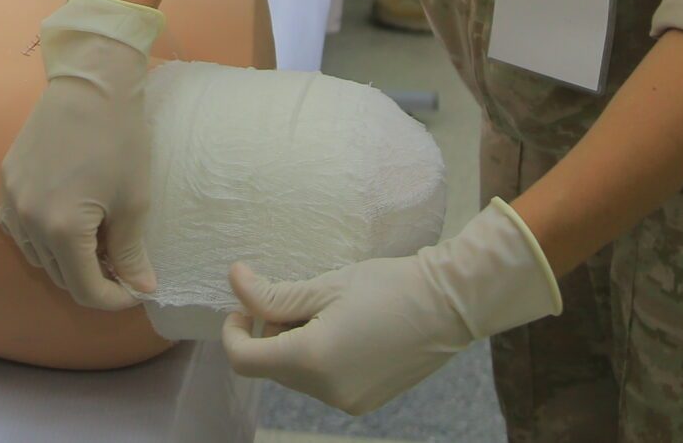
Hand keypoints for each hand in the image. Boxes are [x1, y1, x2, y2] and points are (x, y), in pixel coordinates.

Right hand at [0, 0, 161, 309]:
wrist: (91, 83)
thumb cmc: (120, 139)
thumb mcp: (134, 201)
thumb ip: (132, 252)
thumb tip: (142, 287)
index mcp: (61, 230)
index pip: (85, 290)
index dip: (115, 298)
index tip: (137, 288)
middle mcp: (27, 220)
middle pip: (59, 275)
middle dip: (93, 279)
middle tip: (123, 266)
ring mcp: (11, 199)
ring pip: (36, 254)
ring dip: (67, 260)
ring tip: (98, 244)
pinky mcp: (6, 179)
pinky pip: (19, 226)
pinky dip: (42, 236)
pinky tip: (65, 223)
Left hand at [221, 199, 561, 416]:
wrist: (448, 305)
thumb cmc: (387, 287)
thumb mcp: (325, 286)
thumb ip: (274, 293)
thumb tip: (234, 281)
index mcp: (311, 360)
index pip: (244, 360)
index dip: (234, 331)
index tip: (244, 304)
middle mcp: (327, 391)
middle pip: (272, 366)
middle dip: (271, 332)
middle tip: (298, 296)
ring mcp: (348, 401)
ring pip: (297, 375)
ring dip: (295, 344)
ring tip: (329, 311)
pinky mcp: (365, 401)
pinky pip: (323, 382)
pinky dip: (319, 357)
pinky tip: (346, 329)